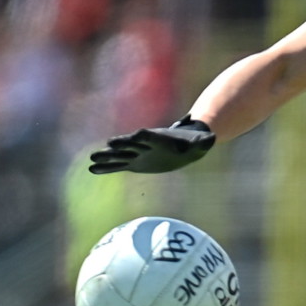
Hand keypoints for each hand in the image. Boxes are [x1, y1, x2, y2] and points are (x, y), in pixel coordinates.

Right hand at [89, 117, 216, 173]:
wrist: (186, 146)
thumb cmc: (194, 144)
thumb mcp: (201, 143)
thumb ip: (204, 141)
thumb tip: (213, 139)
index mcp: (158, 138)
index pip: (148, 136)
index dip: (140, 137)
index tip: (131, 137)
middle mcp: (144, 145)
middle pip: (129, 145)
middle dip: (119, 146)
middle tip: (105, 147)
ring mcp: (137, 154)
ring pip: (120, 155)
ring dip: (107, 158)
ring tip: (92, 159)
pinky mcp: (134, 163)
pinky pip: (118, 165)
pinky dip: (107, 167)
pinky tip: (93, 169)